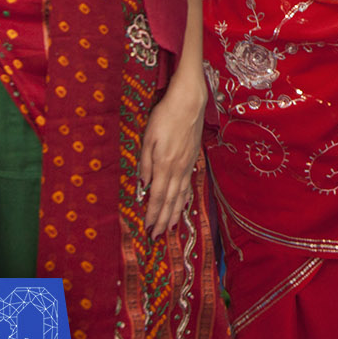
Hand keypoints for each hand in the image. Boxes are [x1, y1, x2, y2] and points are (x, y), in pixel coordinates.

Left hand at [139, 75, 206, 236]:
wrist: (190, 102)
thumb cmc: (165, 116)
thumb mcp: (148, 137)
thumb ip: (146, 162)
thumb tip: (144, 184)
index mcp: (165, 164)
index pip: (158, 196)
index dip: (153, 214)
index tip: (148, 229)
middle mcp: (179, 168)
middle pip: (171, 200)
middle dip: (164, 219)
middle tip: (158, 236)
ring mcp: (188, 164)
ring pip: (182, 195)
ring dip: (175, 213)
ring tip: (171, 227)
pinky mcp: (193, 158)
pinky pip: (188, 184)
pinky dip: (185, 198)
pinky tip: (183, 204)